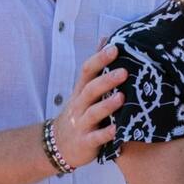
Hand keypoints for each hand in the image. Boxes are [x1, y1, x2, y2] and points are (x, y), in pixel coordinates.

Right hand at [52, 44, 127, 169]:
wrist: (58, 145)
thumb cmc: (79, 112)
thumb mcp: (83, 89)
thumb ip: (95, 66)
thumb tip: (106, 39)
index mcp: (81, 91)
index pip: (87, 70)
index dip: (99, 59)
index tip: (114, 48)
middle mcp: (79, 105)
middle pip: (90, 89)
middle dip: (106, 80)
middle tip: (124, 72)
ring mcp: (81, 124)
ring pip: (92, 113)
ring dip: (106, 105)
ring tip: (122, 97)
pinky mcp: (85, 142)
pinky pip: (94, 138)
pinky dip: (104, 134)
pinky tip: (116, 130)